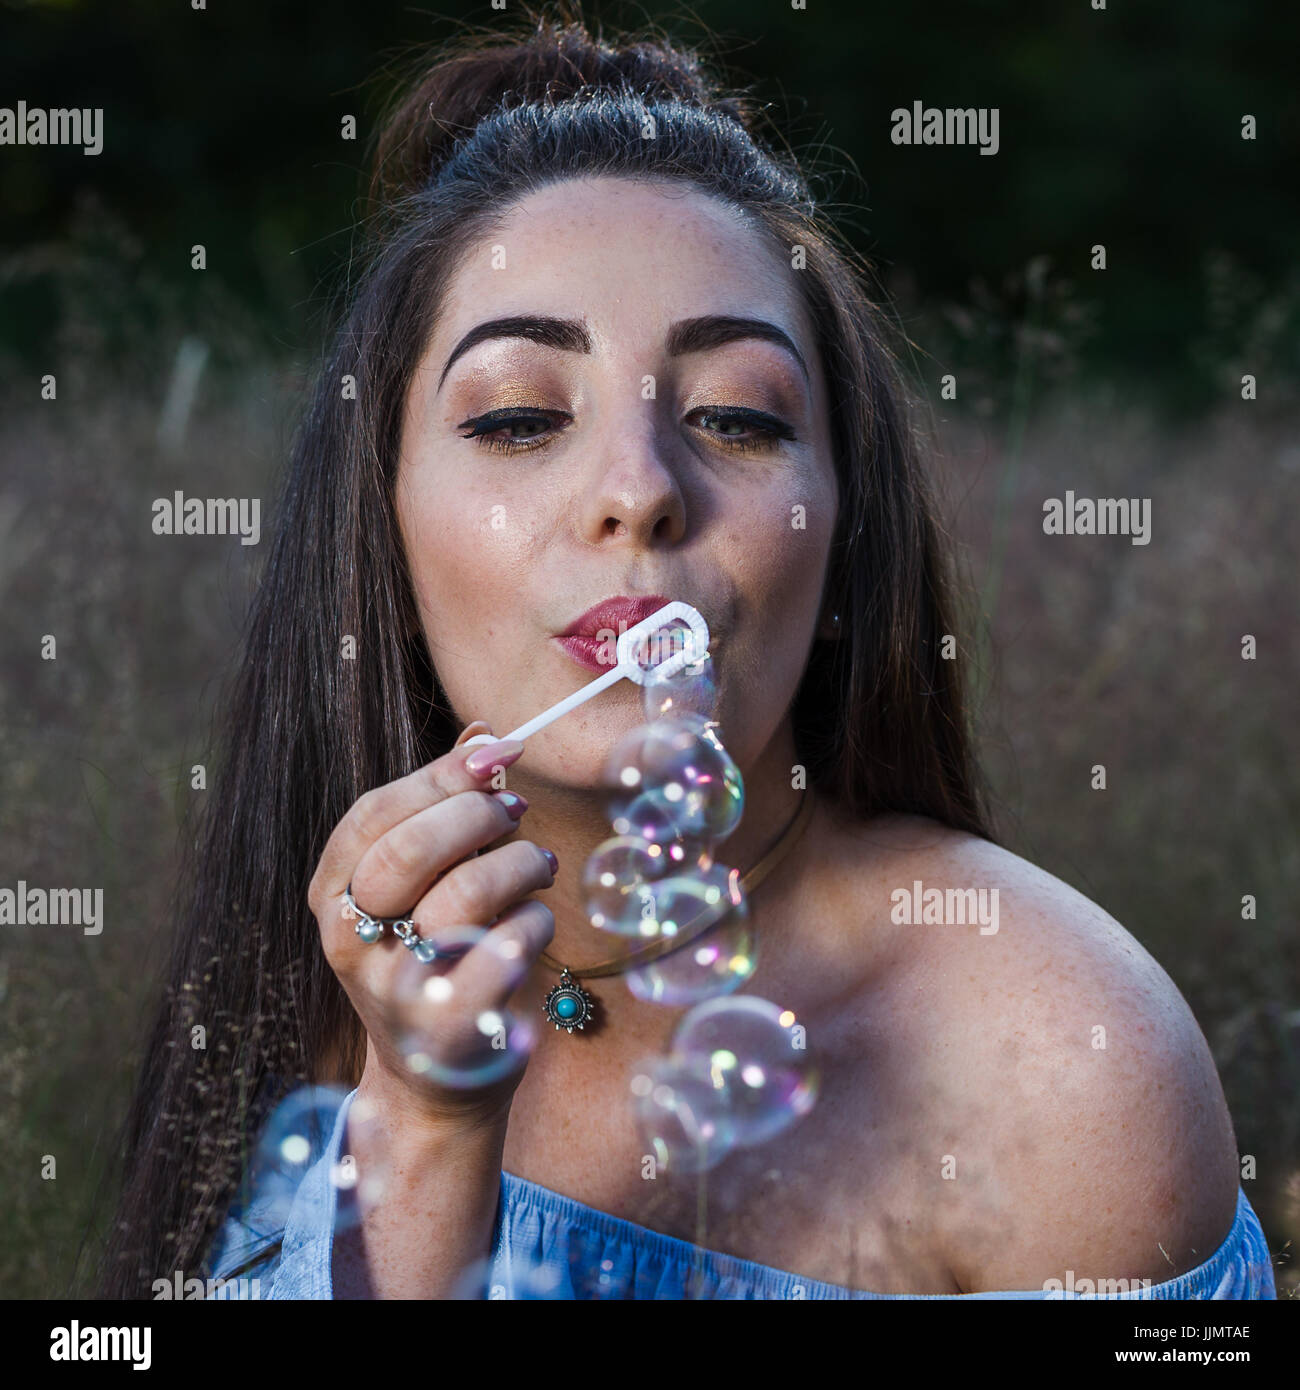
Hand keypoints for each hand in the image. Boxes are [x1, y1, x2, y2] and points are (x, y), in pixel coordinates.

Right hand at [308, 721, 554, 1138]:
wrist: (435, 1078)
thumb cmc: (432, 956)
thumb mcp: (422, 884)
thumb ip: (444, 809)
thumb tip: (485, 734)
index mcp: (332, 895)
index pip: (373, 815)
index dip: (438, 775)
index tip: (495, 753)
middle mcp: (349, 942)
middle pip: (410, 852)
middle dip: (476, 815)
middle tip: (515, 810)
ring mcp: (396, 990)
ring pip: (465, 897)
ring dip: (518, 864)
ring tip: (537, 864)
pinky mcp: (450, 1028)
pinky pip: (508, 949)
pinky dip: (535, 922)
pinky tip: (534, 920)